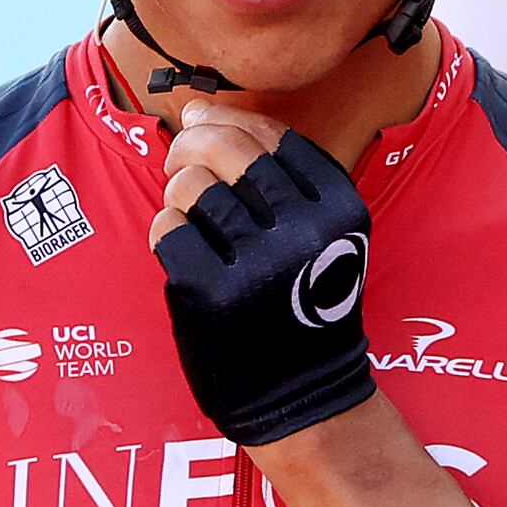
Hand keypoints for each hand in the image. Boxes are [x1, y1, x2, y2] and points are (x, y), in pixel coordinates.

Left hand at [149, 106, 376, 447]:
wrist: (301, 395)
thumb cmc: (300, 305)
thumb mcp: (322, 237)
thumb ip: (275, 177)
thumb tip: (195, 111)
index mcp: (339, 210)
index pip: (272, 135)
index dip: (228, 119)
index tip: (203, 124)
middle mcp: (303, 233)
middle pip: (227, 146)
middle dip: (191, 141)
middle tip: (179, 157)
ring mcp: (255, 263)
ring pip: (191, 185)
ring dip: (179, 193)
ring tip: (190, 215)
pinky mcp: (209, 293)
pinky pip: (168, 228)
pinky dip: (168, 231)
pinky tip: (185, 251)